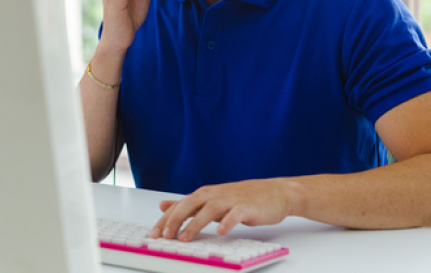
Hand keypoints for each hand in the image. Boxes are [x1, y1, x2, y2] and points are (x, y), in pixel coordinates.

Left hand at [149, 179, 297, 241]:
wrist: (276, 192)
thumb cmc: (243, 198)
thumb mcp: (212, 199)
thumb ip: (188, 204)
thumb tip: (164, 205)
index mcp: (205, 194)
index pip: (181, 205)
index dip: (166, 218)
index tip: (154, 233)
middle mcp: (215, 195)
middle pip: (191, 204)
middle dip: (175, 219)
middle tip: (165, 236)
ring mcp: (231, 200)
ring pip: (210, 209)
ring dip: (196, 223)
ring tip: (185, 238)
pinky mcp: (247, 207)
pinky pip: (236, 214)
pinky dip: (228, 222)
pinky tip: (221, 231)